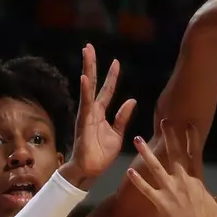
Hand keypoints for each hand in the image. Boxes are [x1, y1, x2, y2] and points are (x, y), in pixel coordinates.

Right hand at [59, 44, 137, 189]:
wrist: (90, 170)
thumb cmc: (101, 154)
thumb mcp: (118, 134)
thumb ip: (123, 117)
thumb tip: (132, 100)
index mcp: (100, 113)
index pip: (107, 90)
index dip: (112, 76)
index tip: (115, 61)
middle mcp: (92, 110)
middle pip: (93, 82)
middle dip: (92, 64)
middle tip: (89, 46)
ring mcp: (86, 114)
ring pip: (88, 87)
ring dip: (87, 69)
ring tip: (86, 53)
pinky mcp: (84, 121)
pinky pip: (85, 103)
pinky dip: (85, 90)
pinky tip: (84, 77)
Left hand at [126, 118, 216, 216]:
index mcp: (198, 181)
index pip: (195, 154)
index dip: (192, 138)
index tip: (188, 124)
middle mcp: (184, 182)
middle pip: (176, 155)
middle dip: (170, 137)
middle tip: (163, 122)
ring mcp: (172, 192)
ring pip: (156, 168)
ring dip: (146, 153)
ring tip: (137, 139)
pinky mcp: (161, 204)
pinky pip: (147, 190)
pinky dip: (138, 181)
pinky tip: (130, 171)